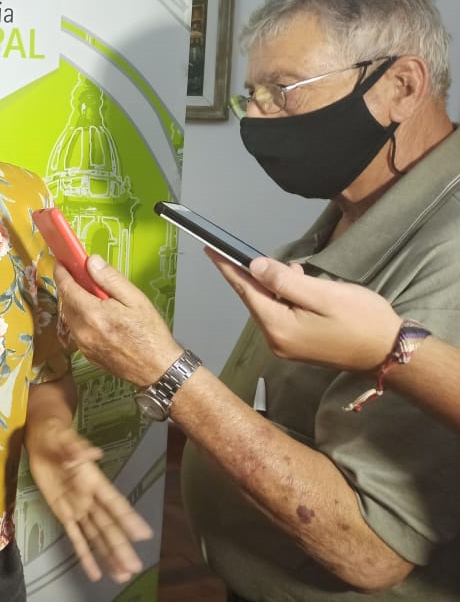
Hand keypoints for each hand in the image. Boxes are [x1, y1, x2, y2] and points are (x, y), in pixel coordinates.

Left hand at [27, 420, 151, 581]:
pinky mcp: (63, 514)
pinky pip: (75, 537)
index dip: (127, 517)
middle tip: (134, 567)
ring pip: (96, 536)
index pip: (113, 501)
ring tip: (123, 576)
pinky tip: (96, 573)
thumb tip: (93, 454)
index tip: (143, 535)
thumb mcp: (63, 437)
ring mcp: (77, 508)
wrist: (42, 439)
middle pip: (107, 525)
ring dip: (108, 555)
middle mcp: (89, 498)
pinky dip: (85, 555)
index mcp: (92, 480)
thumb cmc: (56, 435)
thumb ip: (76, 448)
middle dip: (120, 546)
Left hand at [54, 256, 181, 385]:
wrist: (158, 369)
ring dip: (76, 304)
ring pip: (70, 317)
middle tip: (85, 278)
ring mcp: (83, 346)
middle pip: (66, 303)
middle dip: (71, 288)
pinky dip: (82, 320)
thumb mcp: (135, 299)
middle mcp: (83, 332)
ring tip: (96, 299)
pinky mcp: (87, 355)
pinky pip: (77, 331)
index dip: (61, 273)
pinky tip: (99, 318)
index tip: (61, 263)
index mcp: (93, 315)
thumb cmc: (150, 334)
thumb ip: (110, 279)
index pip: (67, 288)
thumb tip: (92, 262)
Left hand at [208, 250, 399, 371]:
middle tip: (276, 260)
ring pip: (270, 306)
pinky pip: (282, 315)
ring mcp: (286, 346)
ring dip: (278, 286)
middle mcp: (276, 340)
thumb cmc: (362, 320)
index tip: (210, 249)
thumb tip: (254, 266)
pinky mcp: (298, 346)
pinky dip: (287, 298)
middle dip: (260, 276)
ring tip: (298, 273)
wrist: (391, 352)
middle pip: (255, 299)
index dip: (227, 267)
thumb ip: (285, 281)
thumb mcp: (324, 294)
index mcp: (278, 327)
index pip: (245, 290)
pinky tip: (302, 286)